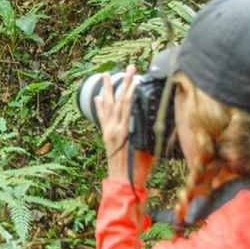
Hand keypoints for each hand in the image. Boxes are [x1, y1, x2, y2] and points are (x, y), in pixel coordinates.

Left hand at [93, 65, 153, 185]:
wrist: (123, 182)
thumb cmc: (138, 168)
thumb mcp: (147, 148)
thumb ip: (146, 132)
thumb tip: (151, 118)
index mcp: (125, 130)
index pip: (128, 104)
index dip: (131, 89)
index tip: (136, 76)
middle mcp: (114, 128)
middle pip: (118, 100)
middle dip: (123, 82)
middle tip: (128, 67)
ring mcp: (108, 131)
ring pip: (107, 106)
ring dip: (108, 89)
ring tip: (107, 75)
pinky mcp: (106, 136)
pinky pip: (102, 117)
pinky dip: (100, 106)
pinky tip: (98, 97)